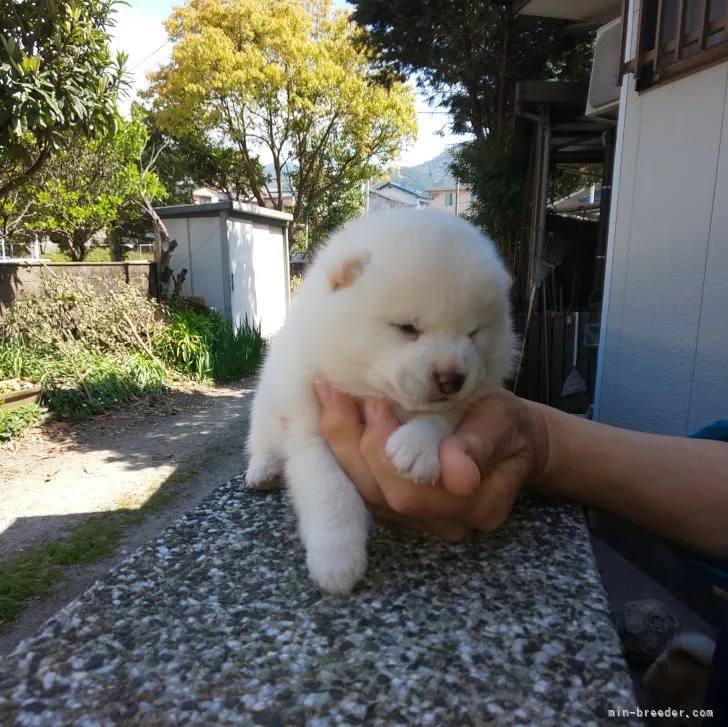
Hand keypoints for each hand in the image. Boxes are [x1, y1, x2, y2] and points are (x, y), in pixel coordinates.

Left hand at [313, 381, 548, 540]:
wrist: (508, 436)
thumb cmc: (506, 422)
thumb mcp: (502, 420)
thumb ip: (479, 445)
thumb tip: (457, 475)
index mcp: (479, 506)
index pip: (415, 492)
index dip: (385, 449)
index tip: (375, 400)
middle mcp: (446, 523)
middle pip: (382, 494)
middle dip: (354, 440)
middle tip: (340, 388)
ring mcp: (419, 520)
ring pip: (364, 490)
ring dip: (339, 441)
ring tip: (328, 392)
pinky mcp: (397, 507)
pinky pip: (361, 483)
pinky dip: (343, 447)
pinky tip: (333, 409)